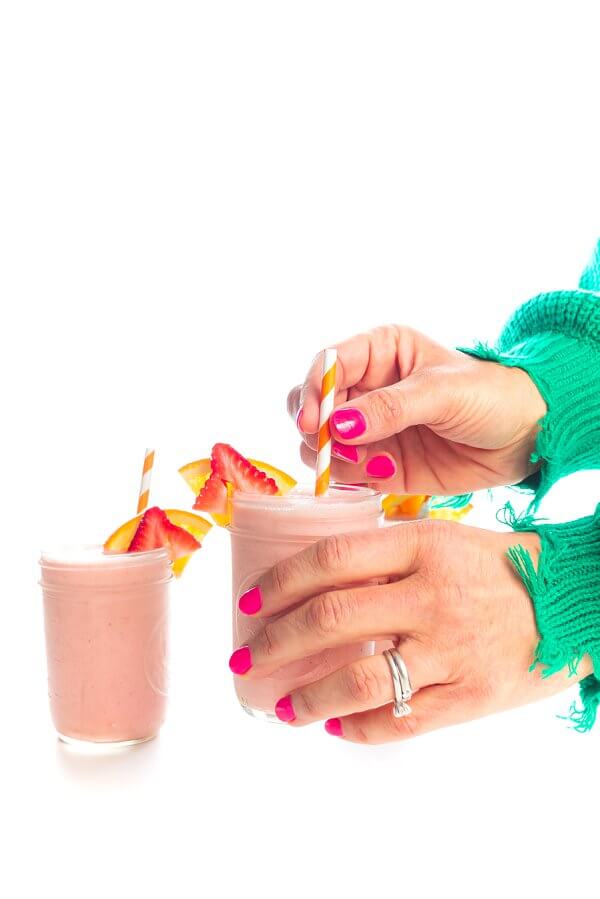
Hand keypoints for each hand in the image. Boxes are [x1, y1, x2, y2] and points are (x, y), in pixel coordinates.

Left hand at [233, 521, 590, 743]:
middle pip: (332, 619)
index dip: (281, 581)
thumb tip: (313, 583)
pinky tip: (335, 727)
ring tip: (284, 707)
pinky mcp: (471, 695)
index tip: (249, 600)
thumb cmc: (500, 569)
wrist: (576, 604)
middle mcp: (433, 595)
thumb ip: (386, 558)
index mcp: (422, 545)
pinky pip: (399, 721)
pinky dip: (357, 728)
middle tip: (247, 659)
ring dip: (309, 697)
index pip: (332, 559)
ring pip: (359, 679)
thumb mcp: (445, 541)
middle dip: (276, 643)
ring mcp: (452, 648)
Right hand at [288, 326, 545, 493]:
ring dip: (331, 456)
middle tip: (329, 447)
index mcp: (379, 352)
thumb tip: (338, 424)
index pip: (328, 365)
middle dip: (315, 428)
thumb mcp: (442, 392)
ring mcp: (370, 428)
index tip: (312, 421)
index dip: (313, 391)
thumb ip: (390, 408)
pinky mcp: (378, 463)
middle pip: (312, 405)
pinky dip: (350, 476)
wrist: (526, 438)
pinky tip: (381, 472)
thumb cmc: (492, 396)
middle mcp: (367, 388)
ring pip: (321, 442)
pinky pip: (345, 471)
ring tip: (366, 462)